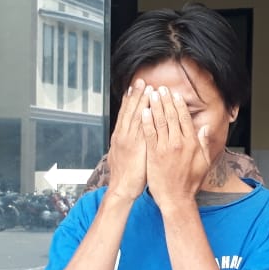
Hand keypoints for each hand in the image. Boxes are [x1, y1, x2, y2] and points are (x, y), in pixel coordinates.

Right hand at [106, 79, 149, 200]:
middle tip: (140, 81)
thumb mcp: (122, 155)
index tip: (135, 88)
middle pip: (129, 111)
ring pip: (135, 117)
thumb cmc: (126, 175)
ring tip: (147, 88)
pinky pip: (141, 130)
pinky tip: (148, 108)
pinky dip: (144, 118)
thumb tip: (131, 135)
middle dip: (135, 95)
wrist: (121, 189)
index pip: (125, 114)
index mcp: (120, 136)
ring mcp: (128, 141)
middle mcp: (122, 135)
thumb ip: (128, 143)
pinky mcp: (136, 148)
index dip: (130, 100)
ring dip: (141, 102)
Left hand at [141, 86, 210, 208]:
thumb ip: (203, 144)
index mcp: (191, 143)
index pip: (184, 118)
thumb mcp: (204, 163)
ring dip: (155, 106)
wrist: (176, 199)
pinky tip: (144, 111)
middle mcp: (179, 143)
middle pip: (171, 116)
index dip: (178, 104)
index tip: (174, 95)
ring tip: (151, 94)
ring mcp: (165, 148)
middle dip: (165, 100)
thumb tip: (204, 128)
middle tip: (161, 88)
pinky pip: (149, 134)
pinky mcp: (153, 154)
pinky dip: (146, 121)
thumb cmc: (190, 183)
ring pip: (159, 122)